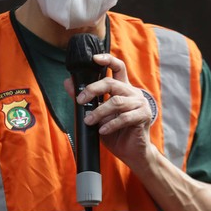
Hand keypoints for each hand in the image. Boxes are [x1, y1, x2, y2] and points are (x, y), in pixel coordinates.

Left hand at [65, 52, 153, 169]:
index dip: (107, 60)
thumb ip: (85, 99)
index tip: (94, 58)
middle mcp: (132, 92)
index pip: (117, 67)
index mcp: (123, 88)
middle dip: (93, 90)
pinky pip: (124, 117)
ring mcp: (140, 103)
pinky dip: (110, 124)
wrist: (131, 152)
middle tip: (80, 101)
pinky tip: (102, 130)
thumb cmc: (115, 133)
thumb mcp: (97, 115)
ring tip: (89, 121)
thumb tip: (67, 83)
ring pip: (116, 102)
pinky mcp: (143, 116)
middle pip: (112, 83)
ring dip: (99, 112)